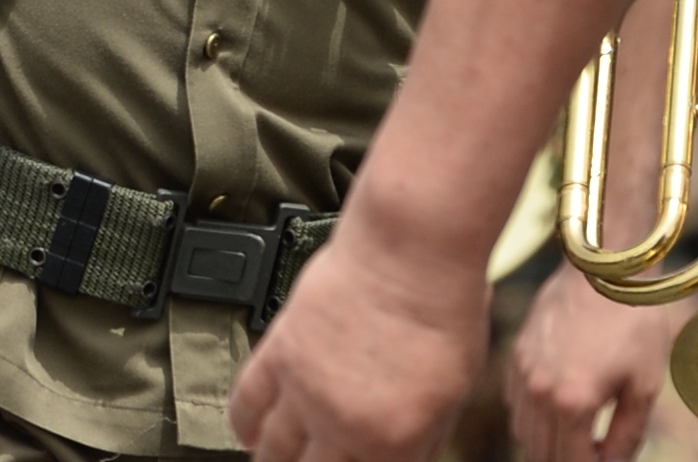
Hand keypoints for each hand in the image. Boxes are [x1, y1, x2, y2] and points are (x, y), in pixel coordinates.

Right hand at [235, 221, 489, 460]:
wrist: (409, 257)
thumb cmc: (442, 313)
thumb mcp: (454, 394)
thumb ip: (424, 437)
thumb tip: (407, 455)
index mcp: (397, 441)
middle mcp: (344, 424)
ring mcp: (305, 390)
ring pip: (272, 450)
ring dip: (271, 461)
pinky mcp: (278, 355)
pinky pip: (247, 402)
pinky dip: (243, 425)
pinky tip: (247, 435)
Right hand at [506, 265, 684, 461]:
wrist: (601, 271)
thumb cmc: (633, 327)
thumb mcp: (644, 386)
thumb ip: (627, 435)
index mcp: (573, 403)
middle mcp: (539, 392)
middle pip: (542, 453)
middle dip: (566, 461)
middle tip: (592, 453)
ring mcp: (522, 373)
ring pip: (523, 432)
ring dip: (547, 444)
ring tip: (576, 438)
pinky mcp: (515, 355)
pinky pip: (514, 404)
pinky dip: (532, 417)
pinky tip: (557, 409)